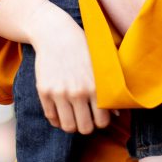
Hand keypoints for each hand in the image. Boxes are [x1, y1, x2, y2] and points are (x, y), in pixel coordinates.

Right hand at [28, 2, 110, 134]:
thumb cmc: (82, 47)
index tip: (98, 116)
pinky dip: (57, 118)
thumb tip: (117, 114)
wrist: (55, 33)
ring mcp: (59, 93)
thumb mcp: (100, 64)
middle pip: (85, 128)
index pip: (102, 121)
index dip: (101, 122)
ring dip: (72, 125)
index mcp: (95, 86)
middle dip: (87, 126)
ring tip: (73, 116)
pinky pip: (51, 117)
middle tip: (85, 117)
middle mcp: (77, 92)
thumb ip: (109, 88)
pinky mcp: (44, 91)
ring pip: (68, 126)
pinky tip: (61, 110)